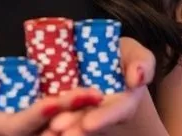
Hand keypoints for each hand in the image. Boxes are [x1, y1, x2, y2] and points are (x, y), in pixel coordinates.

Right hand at [0, 46, 104, 135]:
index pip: (16, 125)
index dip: (37, 114)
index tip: (56, 99)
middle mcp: (10, 125)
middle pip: (41, 128)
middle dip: (67, 113)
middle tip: (93, 95)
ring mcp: (22, 119)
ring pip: (52, 124)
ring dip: (76, 112)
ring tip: (99, 96)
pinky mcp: (33, 109)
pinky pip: (54, 113)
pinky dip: (72, 105)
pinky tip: (92, 92)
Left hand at [40, 37, 155, 135]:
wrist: (104, 54)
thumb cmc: (123, 55)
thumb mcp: (137, 54)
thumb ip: (143, 63)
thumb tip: (137, 78)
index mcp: (124, 103)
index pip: (116, 113)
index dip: (103, 119)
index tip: (88, 124)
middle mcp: (104, 112)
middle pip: (90, 122)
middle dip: (75, 127)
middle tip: (58, 129)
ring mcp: (84, 112)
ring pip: (73, 122)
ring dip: (60, 126)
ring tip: (47, 129)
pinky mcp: (66, 107)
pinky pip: (58, 113)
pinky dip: (48, 118)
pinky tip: (38, 122)